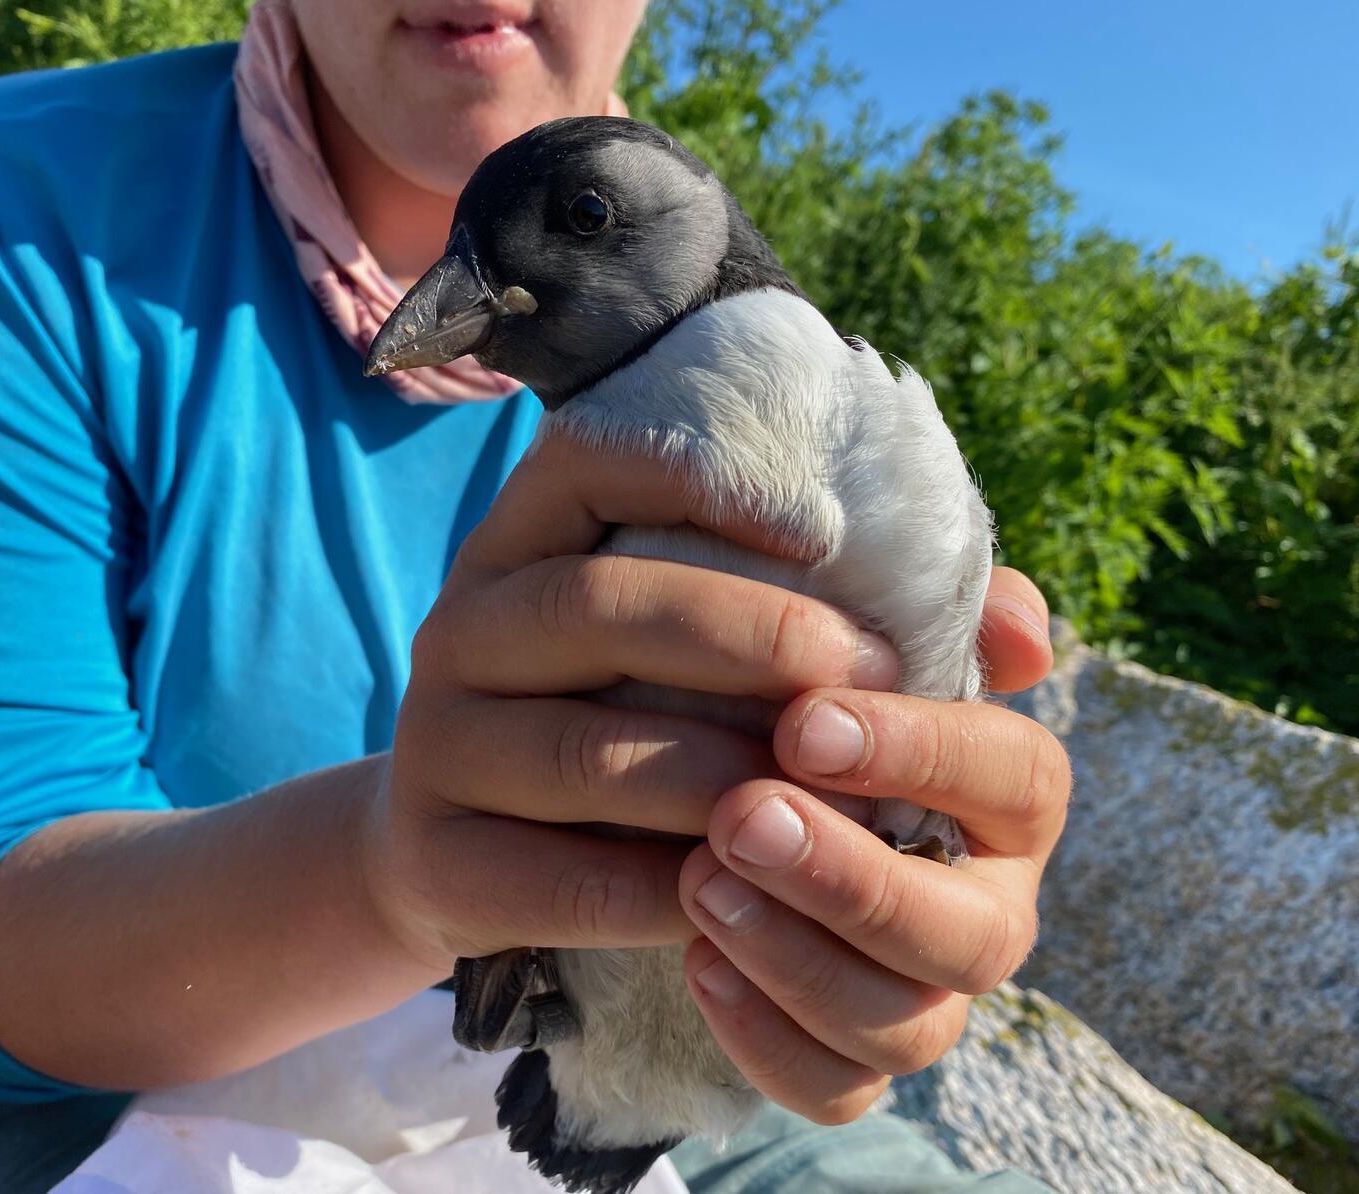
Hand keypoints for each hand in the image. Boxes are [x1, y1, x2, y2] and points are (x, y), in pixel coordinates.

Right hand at [367, 433, 906, 970]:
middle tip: (863, 669)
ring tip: (812, 792)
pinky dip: (657, 888)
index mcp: (525, 543)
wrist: (463, 850)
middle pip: (594, 603)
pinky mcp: (435, 855)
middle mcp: (463, 625)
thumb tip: (1022, 632)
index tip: (823, 527)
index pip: (588, 464)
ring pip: (578, 750)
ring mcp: (437, 742)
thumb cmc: (626, 720)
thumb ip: (853, 613)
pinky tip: (733, 889)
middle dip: (744, 633)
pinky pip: (555, 877)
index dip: (700, 477)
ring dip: (712, 770)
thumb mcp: (701, 646)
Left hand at [678, 569, 1065, 1123]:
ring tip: (700, 881)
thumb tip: (1017, 632)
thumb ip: (942, 614)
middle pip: (970, 935)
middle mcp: (986, 906)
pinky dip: (768, 1042)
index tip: (802, 723)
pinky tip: (697, 963)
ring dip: (798, 959)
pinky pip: (837, 1090)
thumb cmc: (805, 698)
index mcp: (1006, 798)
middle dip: (853, 880)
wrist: (724, 786)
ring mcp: (923, 994)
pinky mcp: (851, 1057)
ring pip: (904, 1025)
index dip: (920, 753)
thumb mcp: (859, 637)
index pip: (1017, 777)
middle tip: (740, 816)